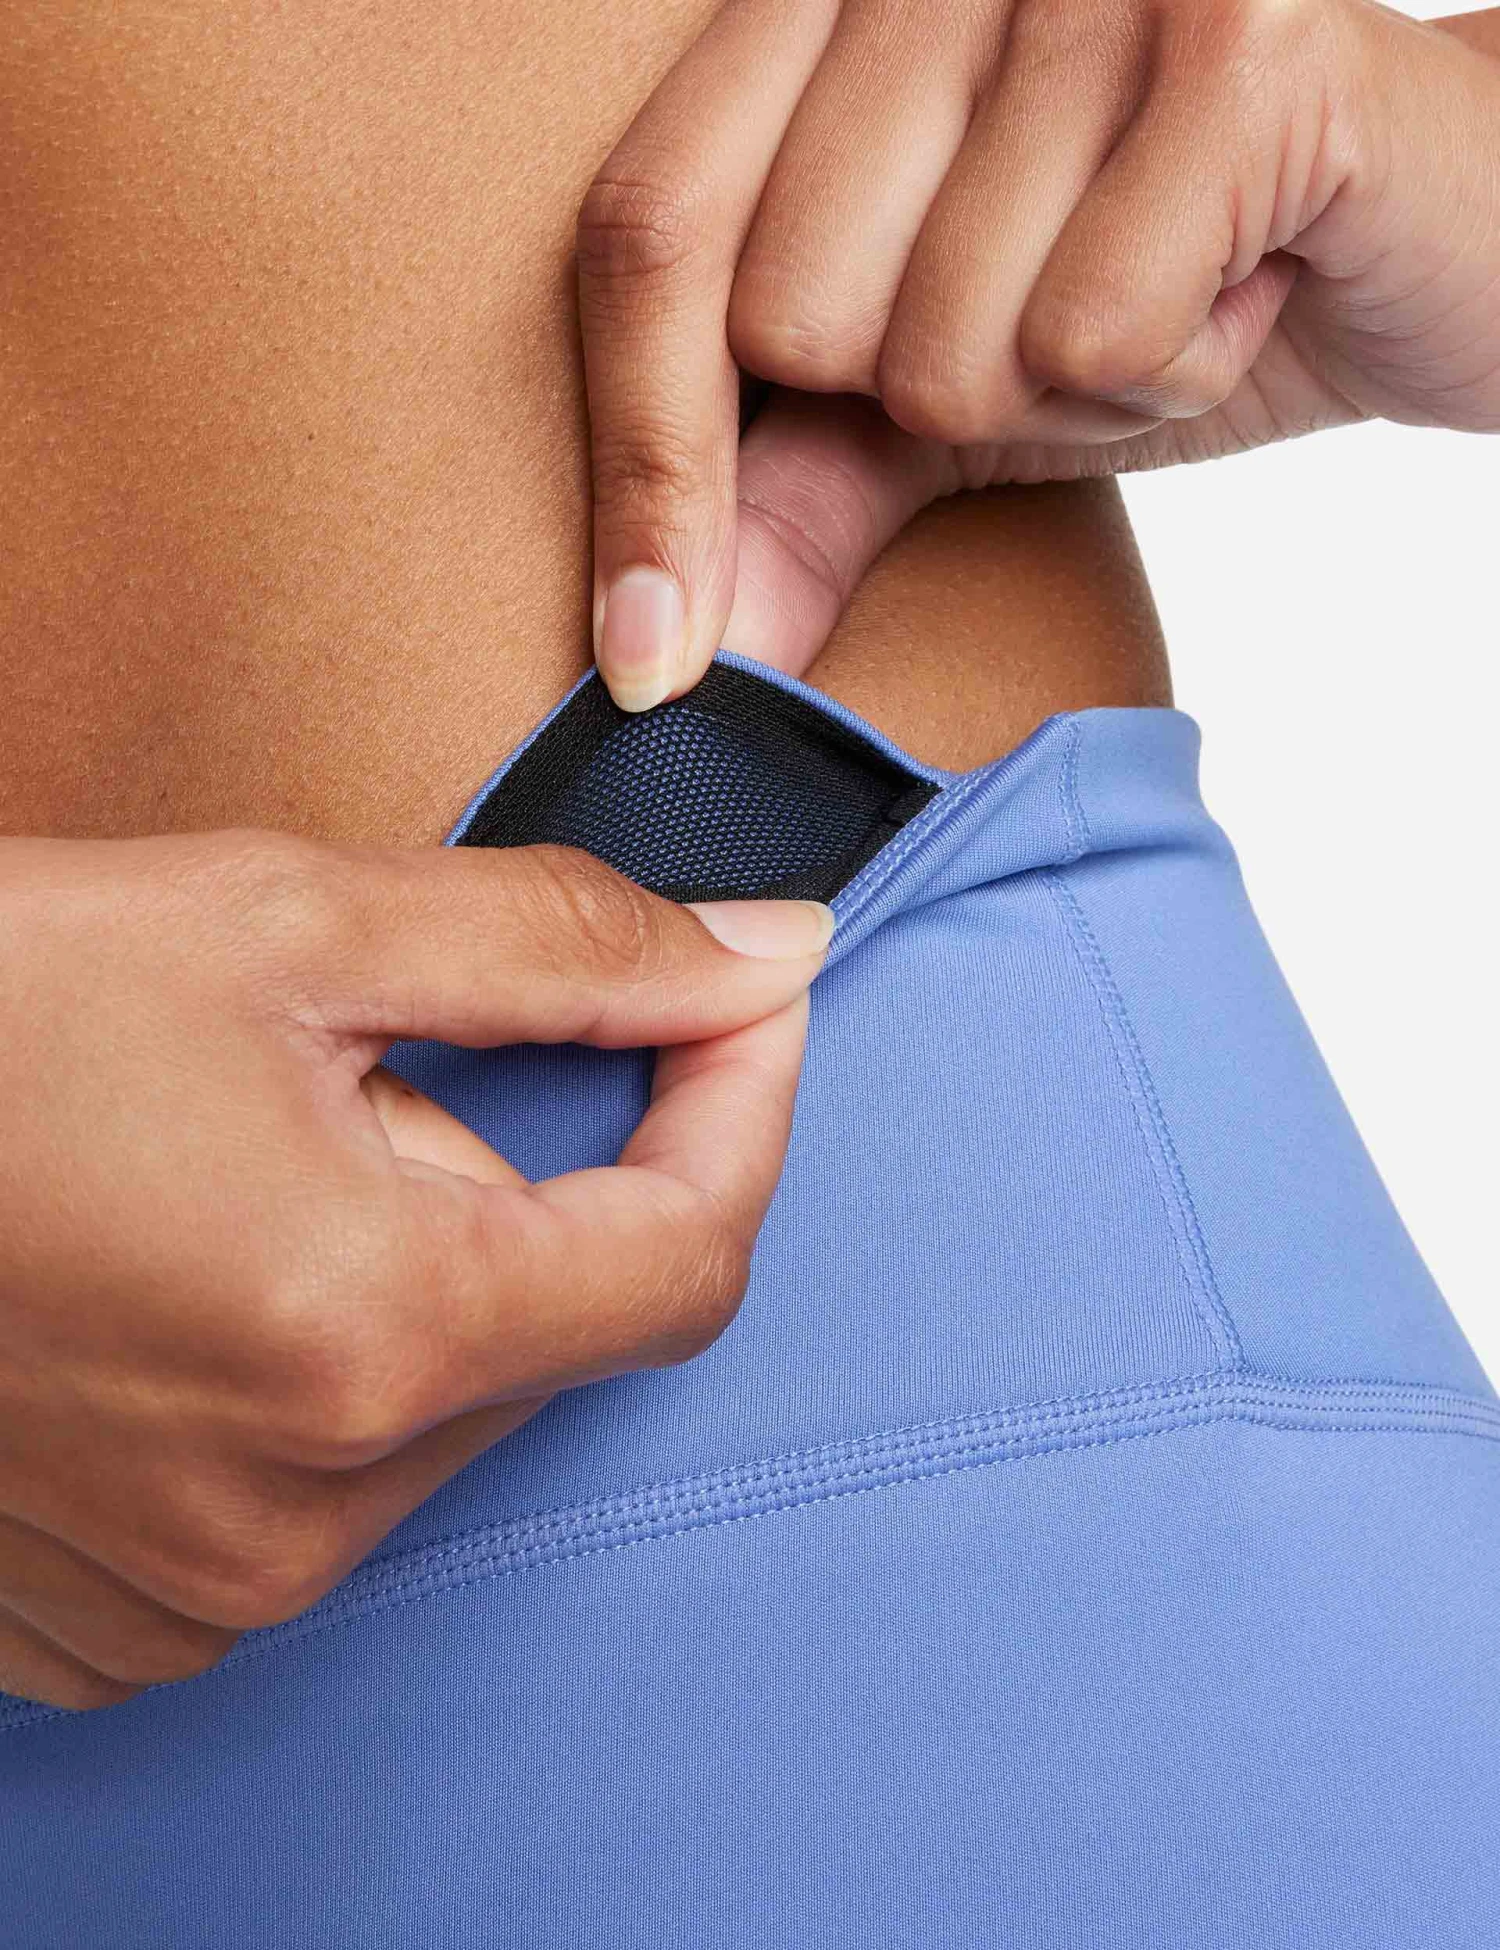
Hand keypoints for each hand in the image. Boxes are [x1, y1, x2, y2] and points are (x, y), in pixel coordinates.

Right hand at [0, 831, 830, 1707]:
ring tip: (227, 1174)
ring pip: (441, 1404)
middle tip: (351, 1071)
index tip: (736, 1009)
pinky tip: (187, 1278)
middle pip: (555, 1322)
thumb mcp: (284, 924)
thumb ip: (562, 944)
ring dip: (403, 1268)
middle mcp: (298, 1514)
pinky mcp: (131, 1620)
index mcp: (365, 1336)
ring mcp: (205, 1592)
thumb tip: (763, 957)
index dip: (741, 1110)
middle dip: (510, 1174)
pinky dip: (315, 1366)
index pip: (688, 1255)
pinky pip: (326, 1484)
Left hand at [578, 0, 1499, 699]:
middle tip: (1071, 313)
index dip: (644, 461)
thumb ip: (795, 493)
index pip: (649, 228)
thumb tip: (663, 663)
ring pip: (943, 348)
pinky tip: (1245, 283)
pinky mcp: (1237, 32)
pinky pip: (1093, 337)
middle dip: (937, 396)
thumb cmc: (1180, 285)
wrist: (1448, 224)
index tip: (652, 664)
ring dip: (1070, 393)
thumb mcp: (953, 391)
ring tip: (1173, 289)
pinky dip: (1174, 372)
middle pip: (793, 316)